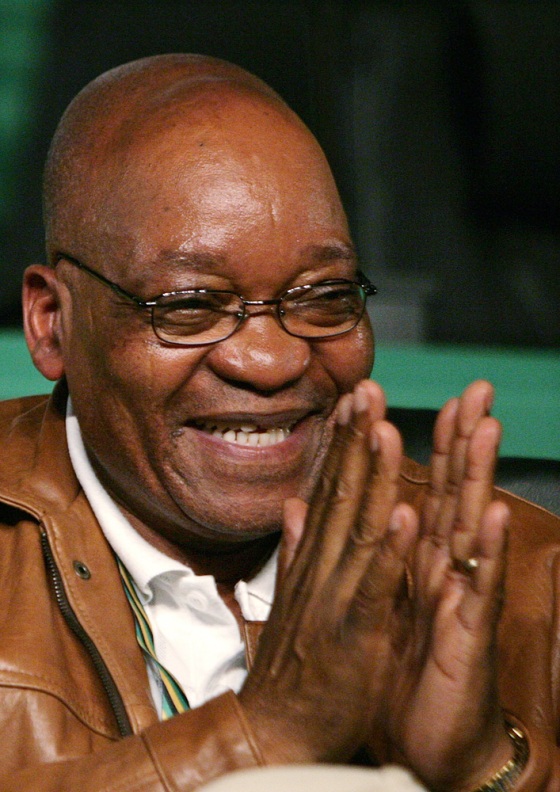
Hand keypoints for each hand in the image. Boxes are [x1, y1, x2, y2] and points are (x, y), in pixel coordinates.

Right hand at [239, 380, 417, 763]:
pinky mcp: (352, 632)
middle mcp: (321, 567)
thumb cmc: (293, 664)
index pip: (330, 488)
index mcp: (313, 559)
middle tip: (369, 388)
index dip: (344, 442)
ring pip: (357, 527)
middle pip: (342, 494)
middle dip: (357, 439)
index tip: (355, 400)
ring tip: (383, 428)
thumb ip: (296, 548)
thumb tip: (293, 504)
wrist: (276, 729)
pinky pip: (373, 587)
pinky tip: (402, 516)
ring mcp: (334, 596)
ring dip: (371, 477)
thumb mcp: (293, 597)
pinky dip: (387, 552)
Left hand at [381, 381, 511, 790]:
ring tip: (485, 429)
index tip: (426, 398)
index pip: (425, 487)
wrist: (424, 739)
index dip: (425, 443)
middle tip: (474, 390)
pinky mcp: (470, 634)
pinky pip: (479, 588)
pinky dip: (483, 551)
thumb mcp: (378, 602)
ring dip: (478, 478)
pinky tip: (489, 516)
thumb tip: (345, 508)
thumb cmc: (404, 666)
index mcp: (418, 557)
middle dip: (463, 440)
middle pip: (456, 492)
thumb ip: (363, 552)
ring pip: (471, 526)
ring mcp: (462, 596)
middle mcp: (445, 567)